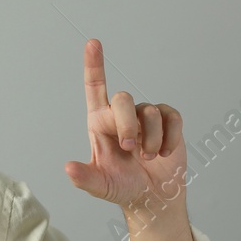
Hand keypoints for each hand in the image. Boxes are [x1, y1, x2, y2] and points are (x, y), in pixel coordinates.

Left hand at [62, 39, 186, 211]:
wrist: (153, 197)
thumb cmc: (122, 187)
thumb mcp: (100, 185)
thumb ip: (84, 178)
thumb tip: (68, 169)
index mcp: (100, 122)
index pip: (95, 88)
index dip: (94, 65)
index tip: (92, 43)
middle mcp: (121, 115)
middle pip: (124, 98)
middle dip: (128, 124)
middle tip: (131, 150)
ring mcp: (145, 117)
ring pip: (150, 112)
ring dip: (150, 140)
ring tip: (148, 158)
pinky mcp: (168, 122)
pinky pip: (171, 117)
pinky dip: (169, 138)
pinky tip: (164, 153)